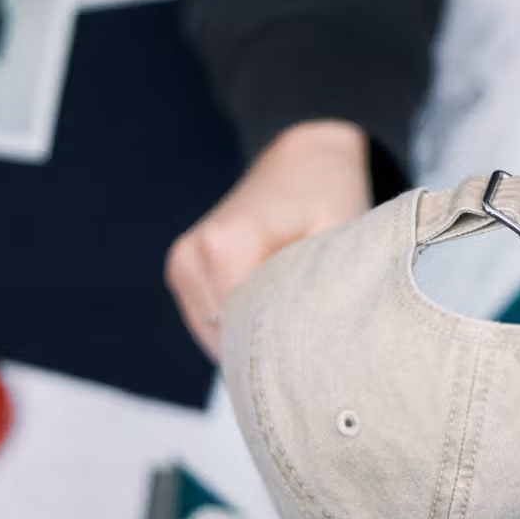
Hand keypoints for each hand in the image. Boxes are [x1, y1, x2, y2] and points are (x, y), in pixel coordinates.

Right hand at [166, 120, 370, 361]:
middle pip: (223, 338)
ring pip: (213, 335)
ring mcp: (183, 263)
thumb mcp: (336, 238)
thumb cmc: (327, 194)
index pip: (240, 332)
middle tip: (307, 352)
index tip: (311, 361)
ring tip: (291, 327)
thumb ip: (318, 289)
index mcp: (224, 244)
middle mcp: (193, 254)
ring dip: (250, 340)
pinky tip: (271, 315)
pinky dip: (238, 327)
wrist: (306, 157)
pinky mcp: (184, 270)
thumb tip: (317, 346)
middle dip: (264, 351)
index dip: (277, 354)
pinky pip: (208, 322)